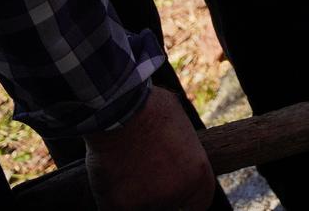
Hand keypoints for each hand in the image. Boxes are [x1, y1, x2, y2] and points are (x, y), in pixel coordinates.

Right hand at [84, 85, 216, 210]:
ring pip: (142, 205)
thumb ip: (182, 149)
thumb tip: (179, 152)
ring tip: (125, 162)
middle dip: (158, 191)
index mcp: (197, 174)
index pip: (199, 203)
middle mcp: (176, 193)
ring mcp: (148, 202)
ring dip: (134, 191)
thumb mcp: (179, 124)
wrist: (118, 110)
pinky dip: (111, 195)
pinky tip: (109, 173)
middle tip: (144, 169)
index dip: (186, 198)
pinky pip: (115, 207)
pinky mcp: (119, 206)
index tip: (175, 191)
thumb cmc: (149, 108)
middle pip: (168, 204)